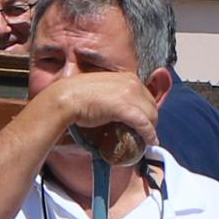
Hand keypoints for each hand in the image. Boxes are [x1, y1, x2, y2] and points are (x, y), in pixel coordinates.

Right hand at [40, 71, 163, 174]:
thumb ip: (116, 93)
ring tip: (146, 139)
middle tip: (144, 132)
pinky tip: (151, 141)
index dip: (147, 110)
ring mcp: (129, 95)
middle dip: (151, 119)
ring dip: (150, 128)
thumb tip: (120, 107)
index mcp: (128, 77)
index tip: (143, 120)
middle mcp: (132, 83)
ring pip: (151, 115)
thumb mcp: (104, 88)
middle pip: (151, 105)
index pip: (147, 95)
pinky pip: (144, 124)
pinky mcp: (125, 109)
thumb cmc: (79, 94)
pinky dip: (149, 134)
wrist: (67, 97)